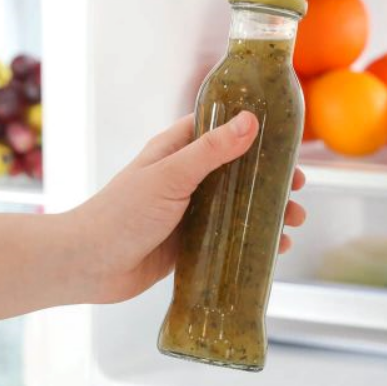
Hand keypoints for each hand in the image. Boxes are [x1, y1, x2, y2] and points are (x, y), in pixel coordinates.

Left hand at [65, 111, 305, 303]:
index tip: (287, 140)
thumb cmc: (122, 214)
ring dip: (267, 213)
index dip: (254, 132)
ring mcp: (187, 212)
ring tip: (293, 221)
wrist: (89, 264)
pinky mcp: (188, 245)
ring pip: (237, 207)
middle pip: (236, 171)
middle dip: (269, 179)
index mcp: (175, 151)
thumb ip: (211, 152)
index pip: (220, 129)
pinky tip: (275, 249)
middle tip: (298, 187)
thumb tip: (251, 120)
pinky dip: (253, 242)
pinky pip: (228, 239)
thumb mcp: (170, 176)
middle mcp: (183, 178)